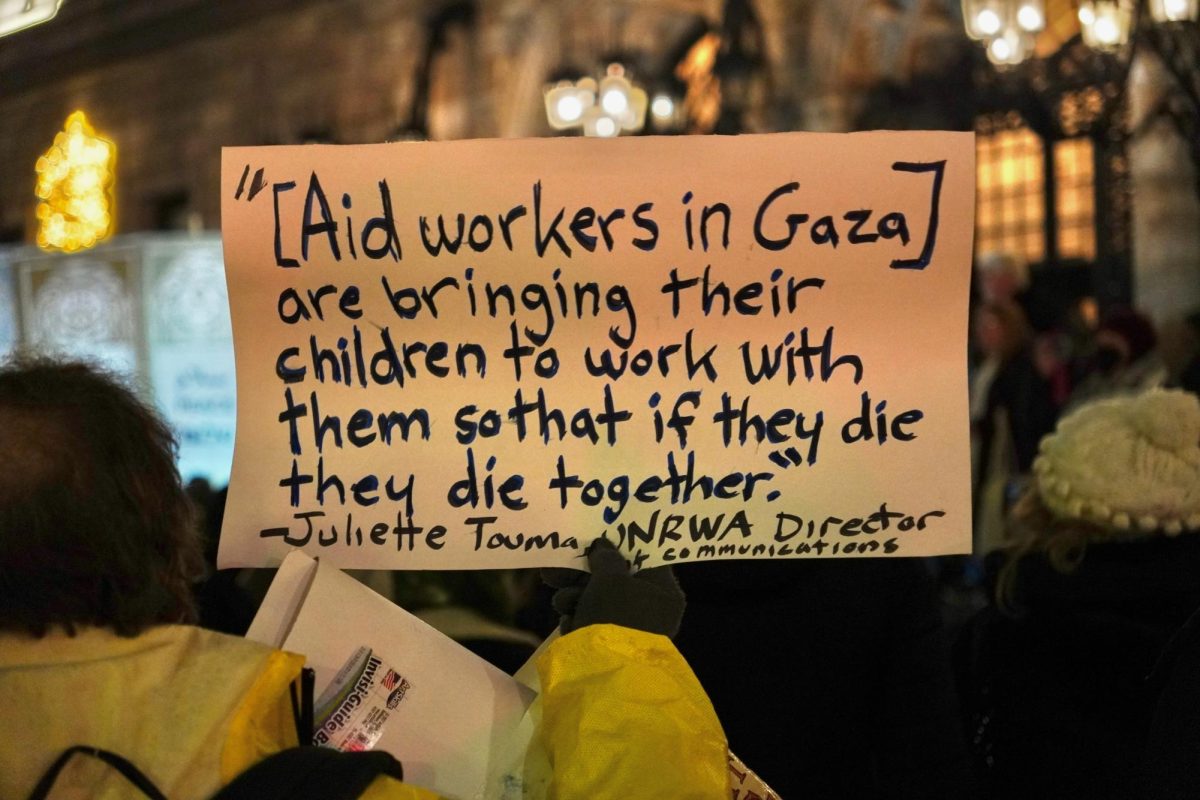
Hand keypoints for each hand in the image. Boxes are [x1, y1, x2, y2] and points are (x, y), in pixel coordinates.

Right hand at [541, 538, 685, 637]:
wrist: (603, 674)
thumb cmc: (614, 617)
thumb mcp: (610, 579)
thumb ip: (606, 557)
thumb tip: (603, 546)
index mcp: (664, 591)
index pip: (643, 558)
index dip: (617, 545)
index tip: (594, 538)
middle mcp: (653, 610)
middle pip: (616, 579)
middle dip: (582, 574)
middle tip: (555, 568)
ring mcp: (633, 630)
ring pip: (600, 601)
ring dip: (575, 597)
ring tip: (560, 602)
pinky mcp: (612, 647)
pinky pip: (594, 623)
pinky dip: (579, 619)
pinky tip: (568, 623)